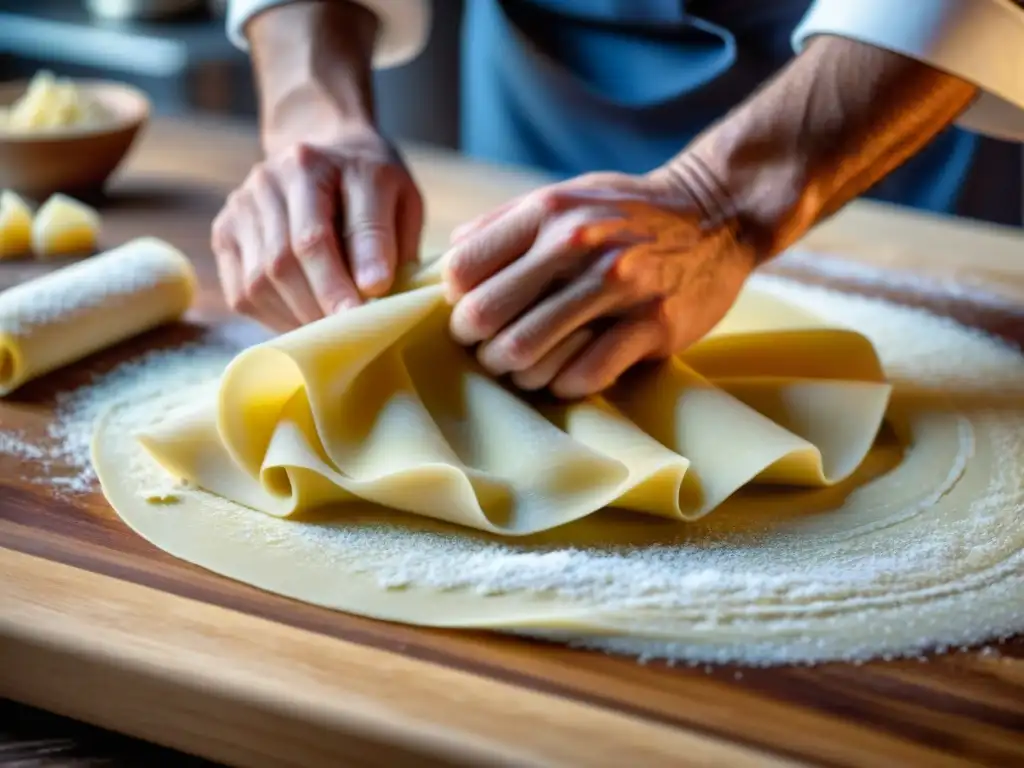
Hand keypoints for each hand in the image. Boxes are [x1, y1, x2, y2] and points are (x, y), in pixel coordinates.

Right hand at [211, 131, 423, 331]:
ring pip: (259, 281)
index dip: (338, 282)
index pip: (317, 235)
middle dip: (319, 305)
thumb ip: (388, 239)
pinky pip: (241, 292)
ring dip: (298, 317)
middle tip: (350, 333)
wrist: (327, 154)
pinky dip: (274, 317)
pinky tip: (304, 321)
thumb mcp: (399, 198)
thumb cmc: (370, 186)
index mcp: (313, 164)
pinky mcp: (226, 232)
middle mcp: (268, 179)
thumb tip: (373, 287)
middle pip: (283, 261)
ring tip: (332, 331)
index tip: (362, 313)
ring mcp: (241, 205)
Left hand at [442, 171, 755, 398]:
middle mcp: (578, 244)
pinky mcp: (653, 325)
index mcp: (548, 213)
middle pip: (486, 317)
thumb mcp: (565, 197)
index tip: (474, 315)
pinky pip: (584, 374)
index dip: (457, 302)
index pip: (464, 270)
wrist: (718, 214)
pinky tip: (568, 376)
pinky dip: (565, 384)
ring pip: (527, 351)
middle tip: (491, 352)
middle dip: (479, 345)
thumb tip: (447, 258)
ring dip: (517, 371)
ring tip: (525, 369)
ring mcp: (618, 286)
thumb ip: (505, 224)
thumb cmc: (626, 212)